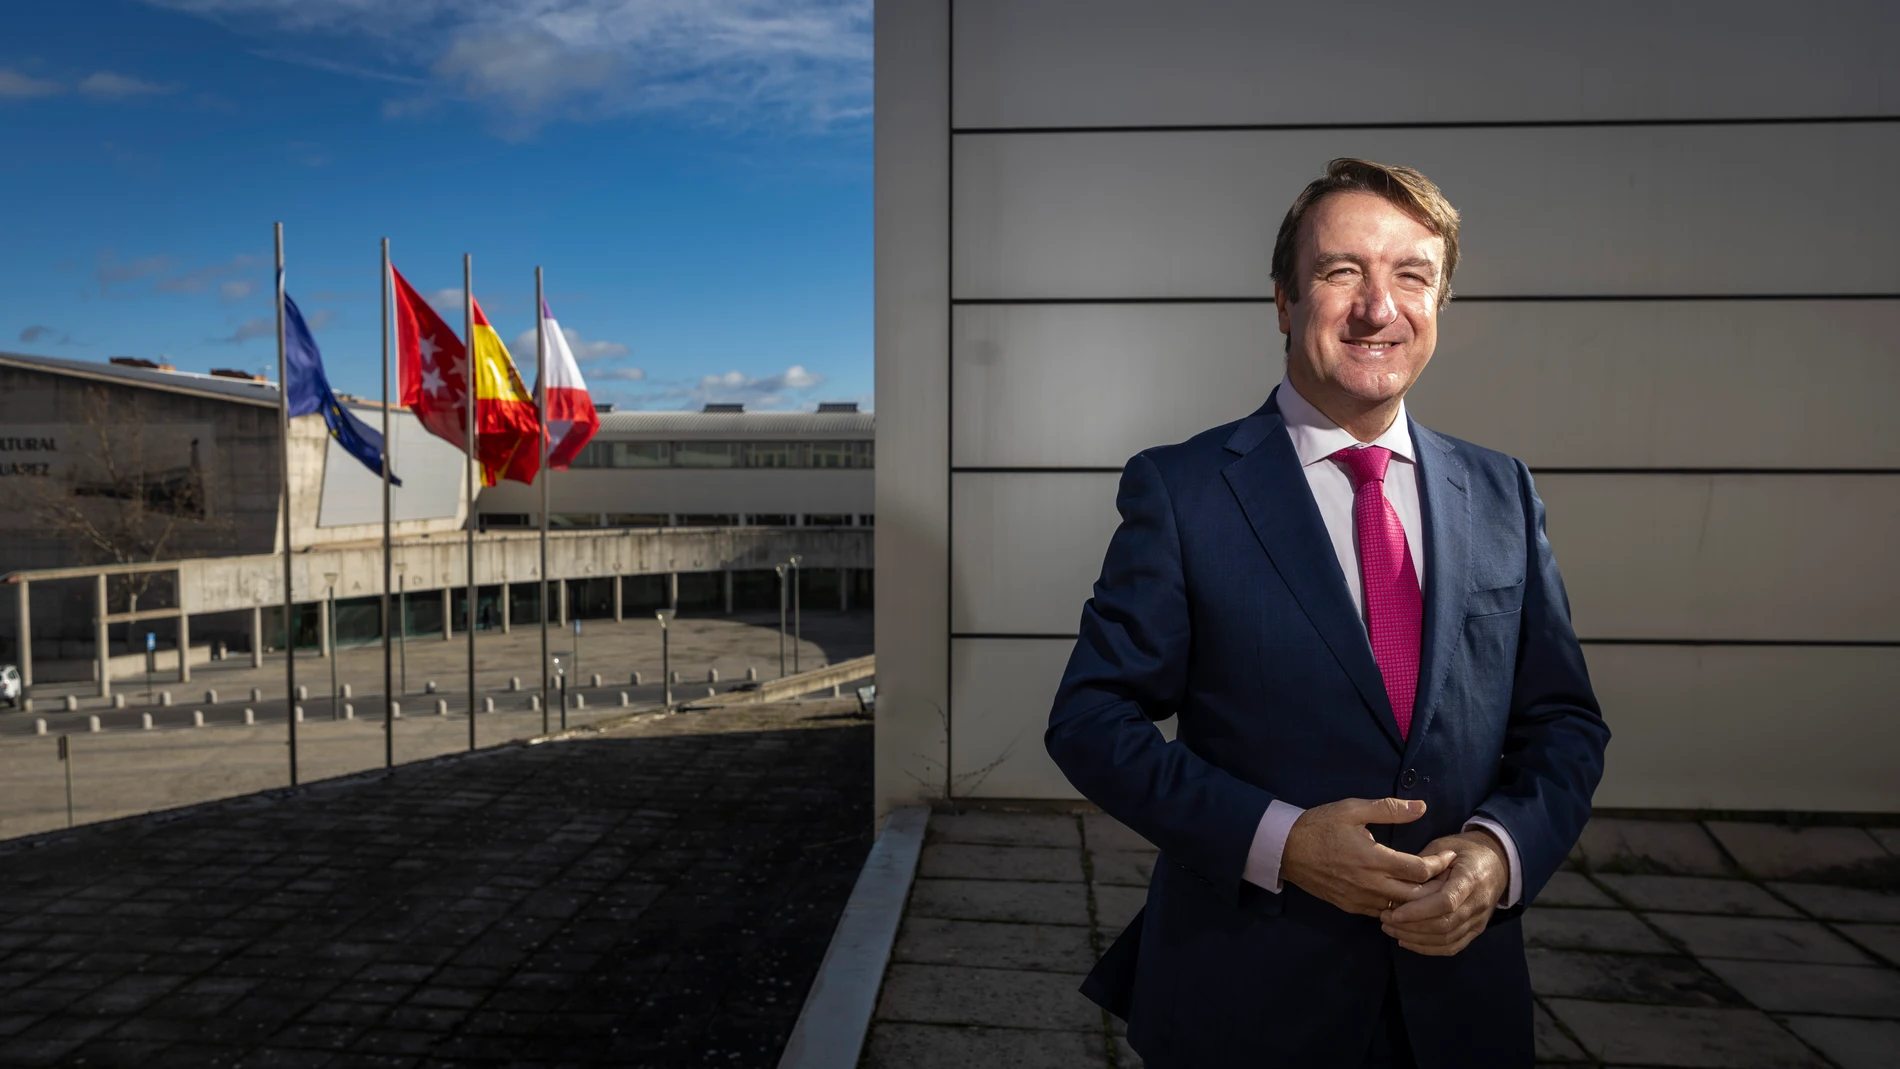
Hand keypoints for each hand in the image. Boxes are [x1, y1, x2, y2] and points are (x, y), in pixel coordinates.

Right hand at [1280, 798, 1455, 917]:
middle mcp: (1370, 884)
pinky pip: (1382, 913)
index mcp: (1374, 859)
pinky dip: (1398, 906)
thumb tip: (1421, 807)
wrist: (1285, 849)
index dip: (1440, 865)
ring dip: (1418, 900)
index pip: (1420, 870)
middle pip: (1417, 896)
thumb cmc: (1320, 825)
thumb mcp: (1353, 809)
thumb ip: (1389, 809)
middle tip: (1448, 876)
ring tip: (1431, 886)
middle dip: (1437, 887)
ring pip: (1402, 908)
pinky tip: (1403, 896)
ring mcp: (1360, 899)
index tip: (1450, 856)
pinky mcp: (1350, 906)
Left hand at [1381, 829, 1508, 955]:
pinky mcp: (1476, 929)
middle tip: (1385, 920)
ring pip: (1446, 939)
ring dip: (1415, 939)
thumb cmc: (1465, 850)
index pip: (1446, 902)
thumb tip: (1398, 878)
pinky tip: (1407, 941)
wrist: (1498, 861)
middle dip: (1411, 927)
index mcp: (1471, 878)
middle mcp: (1478, 903)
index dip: (1419, 911)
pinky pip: (1452, 946)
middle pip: (1444, 924)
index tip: (1394, 913)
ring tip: (1390, 930)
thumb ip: (1425, 863)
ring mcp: (1479, 919)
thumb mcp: (1445, 846)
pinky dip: (1428, 948)